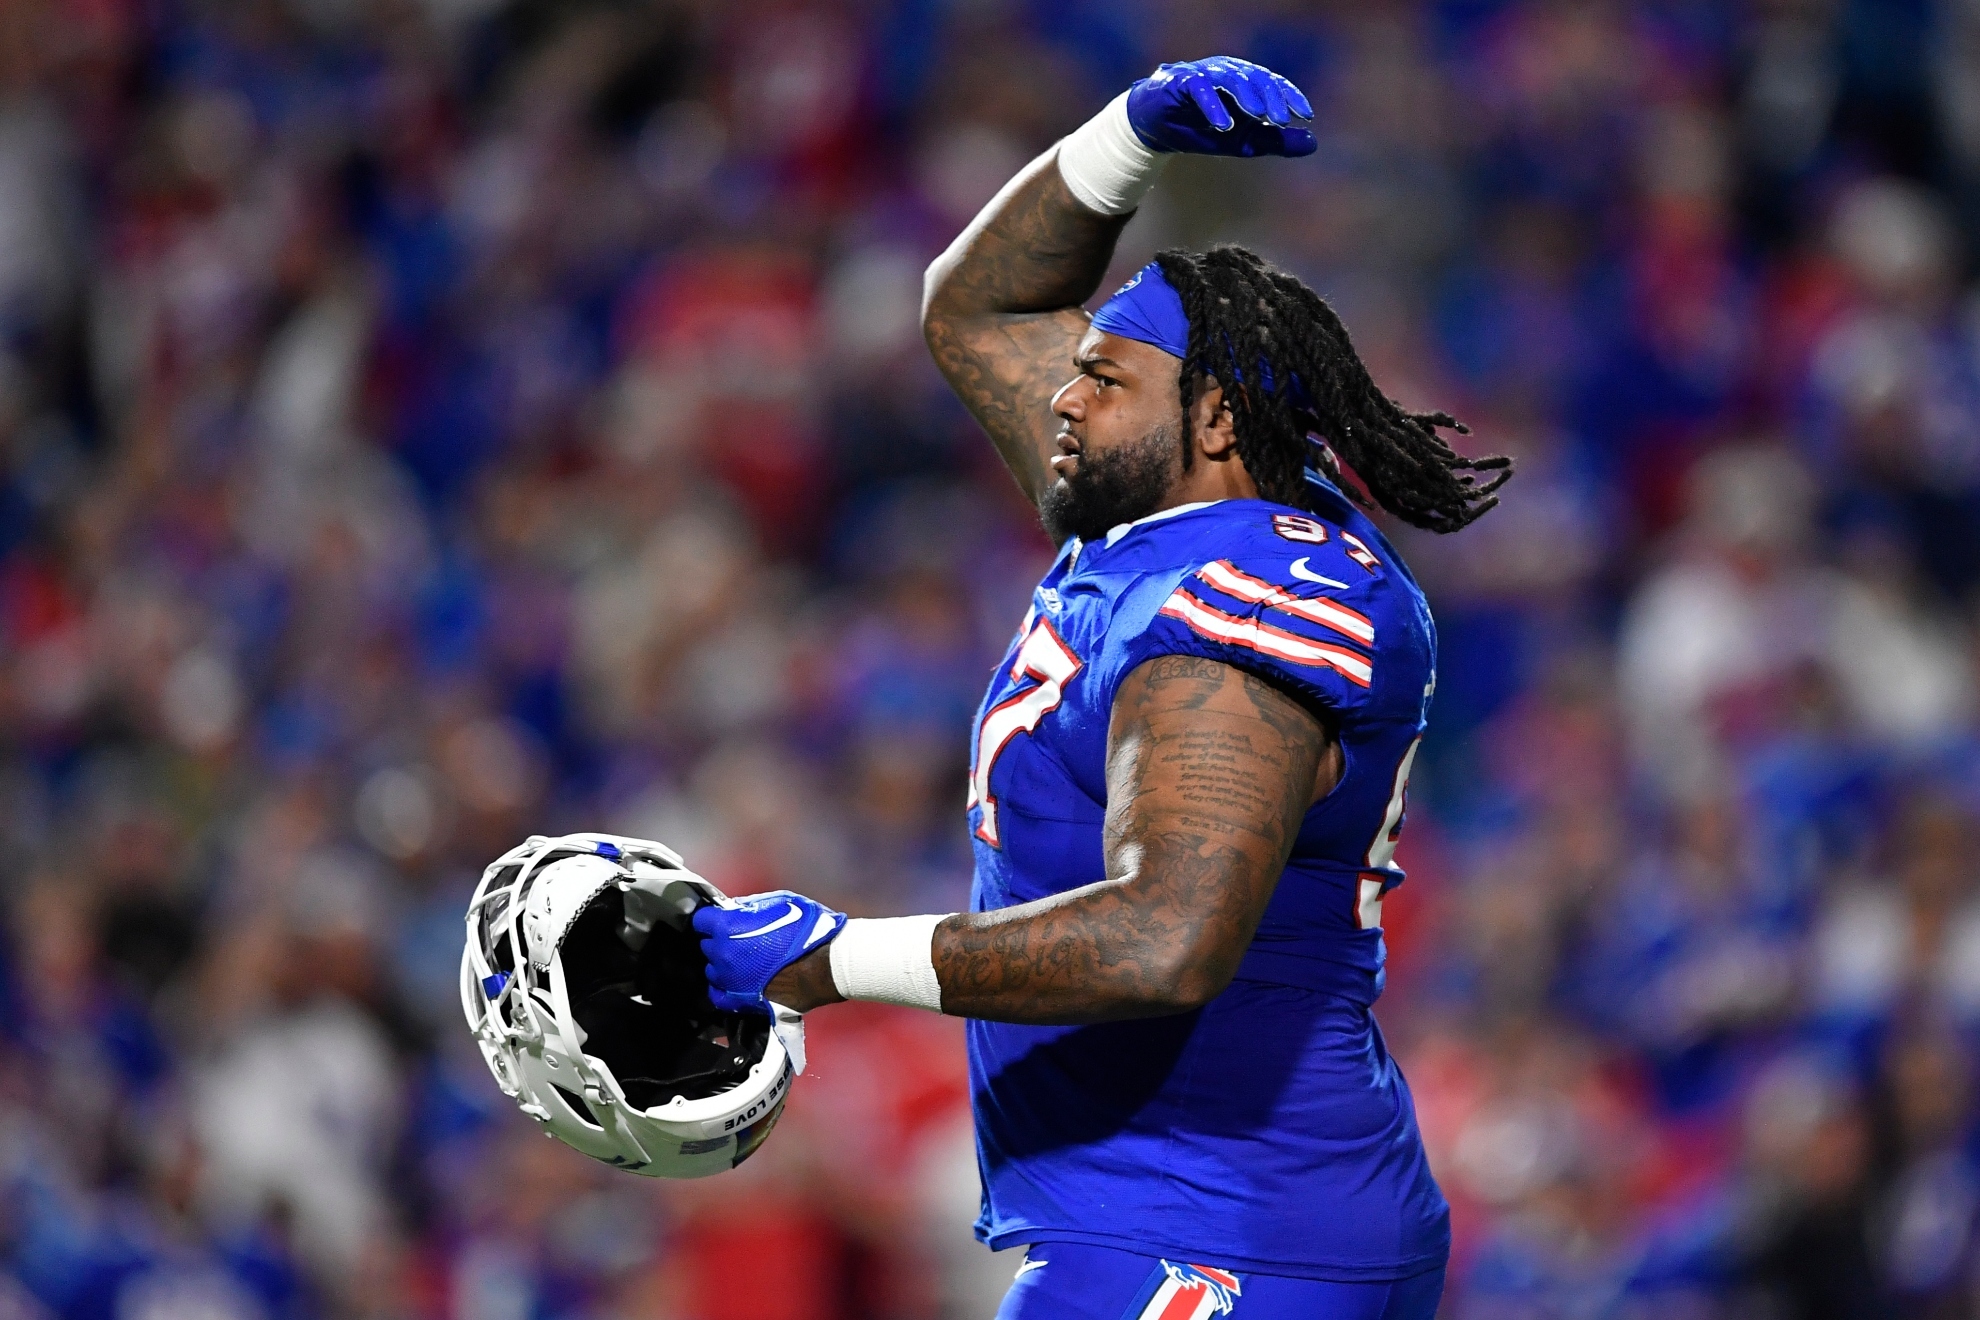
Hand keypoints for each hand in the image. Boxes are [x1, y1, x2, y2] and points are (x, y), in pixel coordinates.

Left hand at [693, 889, 845, 1013]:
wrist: (825, 966)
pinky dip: (722, 988)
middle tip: (740, 939)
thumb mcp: (780, 902)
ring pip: (712, 970)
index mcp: (727, 926)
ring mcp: (729, 980)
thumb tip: (736, 909)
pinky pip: (717, 995)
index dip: (712, 918)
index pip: (701, 920)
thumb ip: (751, 906)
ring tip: (743, 962)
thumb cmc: (806, 931)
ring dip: (723, 964)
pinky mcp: (739, 1000)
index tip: (721, 919)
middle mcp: (722, 954)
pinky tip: (734, 982)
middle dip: (720, 940)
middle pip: (707, 946)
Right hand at [1126, 57, 1315, 157]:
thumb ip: (1276, 141)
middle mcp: (1228, 71)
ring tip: (1259, 117)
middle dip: (1271, 98)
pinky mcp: (1181, 82)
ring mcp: (1205, 74)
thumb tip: (1313, 143)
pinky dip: (1213, 106)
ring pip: (1231, 77)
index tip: (1306, 116)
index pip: (1274, 83)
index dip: (1291, 97)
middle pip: (1256, 78)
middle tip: (1281, 122)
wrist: (1158, 130)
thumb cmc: (1203, 130)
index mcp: (1246, 80)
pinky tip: (1224, 125)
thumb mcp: (1244, 141)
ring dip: (1247, 96)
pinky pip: (1200, 88)